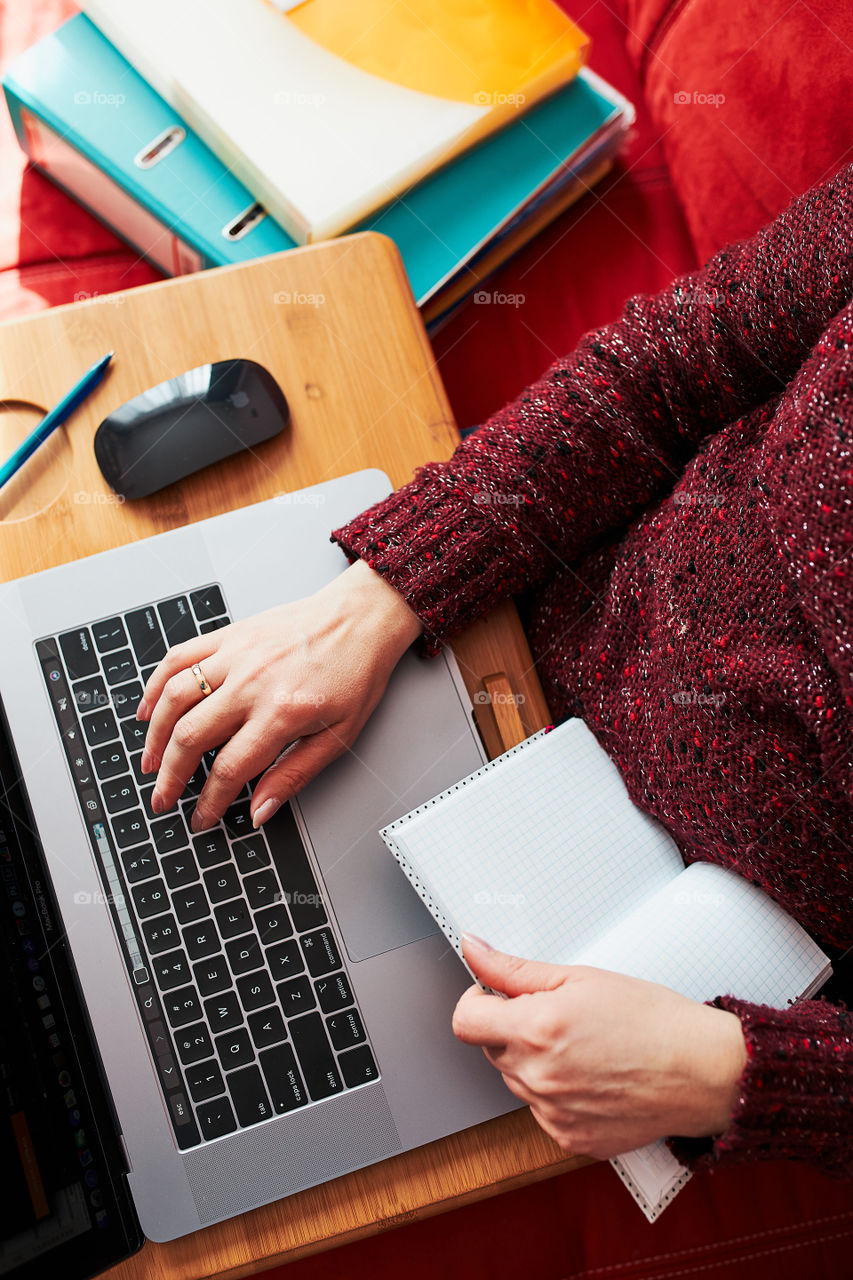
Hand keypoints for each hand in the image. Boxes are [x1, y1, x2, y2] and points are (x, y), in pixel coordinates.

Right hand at [136, 560, 422, 830]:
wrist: (362, 618)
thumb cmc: (356, 673)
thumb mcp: (339, 736)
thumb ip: (294, 776)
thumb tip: (260, 811)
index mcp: (282, 712)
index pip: (229, 769)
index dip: (209, 801)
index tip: (202, 817)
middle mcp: (252, 681)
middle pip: (190, 737)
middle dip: (170, 777)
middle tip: (164, 798)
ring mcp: (236, 654)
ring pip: (174, 698)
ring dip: (155, 736)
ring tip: (151, 763)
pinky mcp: (229, 635)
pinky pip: (178, 658)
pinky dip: (155, 686)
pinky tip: (149, 710)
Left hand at [452, 936, 746, 1158]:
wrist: (703, 1071)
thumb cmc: (652, 1019)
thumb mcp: (580, 976)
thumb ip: (514, 968)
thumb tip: (473, 949)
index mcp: (536, 1030)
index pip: (464, 1021)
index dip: (478, 1001)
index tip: (496, 996)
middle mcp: (538, 1077)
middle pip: (493, 1048)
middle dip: (514, 1029)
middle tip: (559, 1016)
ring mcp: (553, 1113)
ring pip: (518, 1079)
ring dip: (535, 1062)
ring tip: (584, 1046)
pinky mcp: (571, 1138)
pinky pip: (543, 1111)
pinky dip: (558, 1094)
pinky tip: (593, 1076)